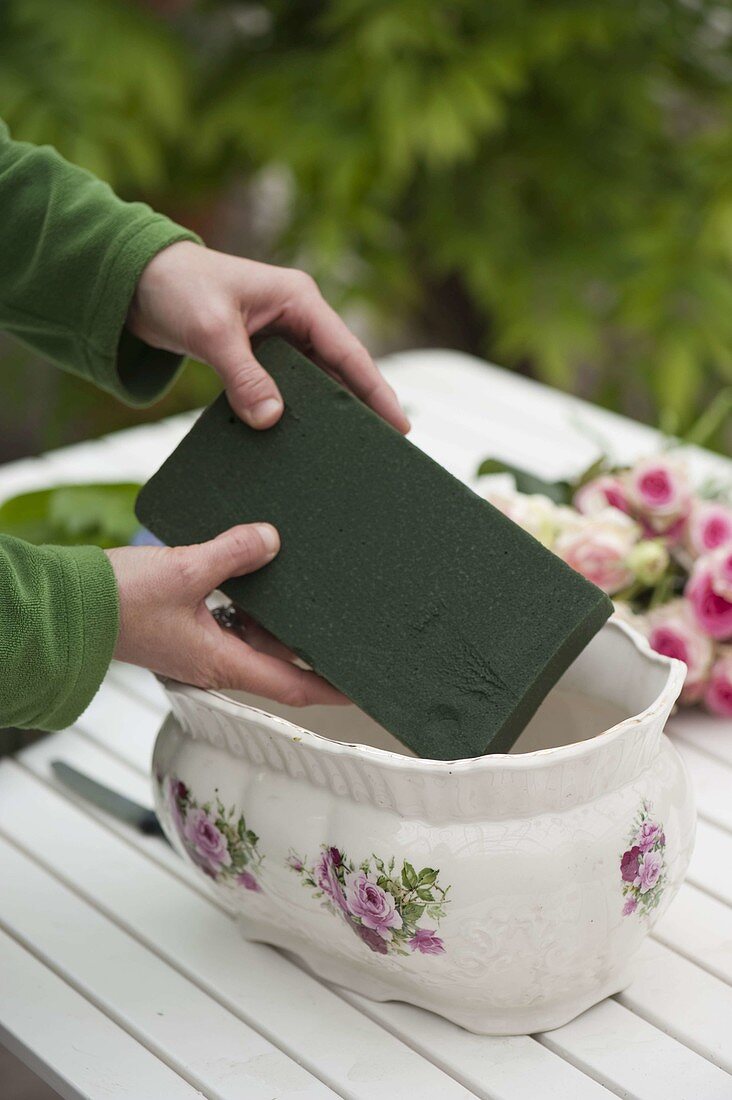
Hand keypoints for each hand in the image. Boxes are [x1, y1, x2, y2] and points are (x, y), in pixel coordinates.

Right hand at [106, 523, 344, 704]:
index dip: (331, 689)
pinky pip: (233, 621)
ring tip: (315, 594)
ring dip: (281, 620)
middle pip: (279, 660)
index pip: (292, 686)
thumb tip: (272, 540)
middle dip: (313, 646)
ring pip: (256, 638)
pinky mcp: (187, 629)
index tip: (363, 686)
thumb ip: (233, 553)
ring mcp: (200, 647)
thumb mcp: (184, 570)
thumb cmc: (118, 601)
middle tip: (349, 626)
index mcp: (221, 663)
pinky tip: (262, 576)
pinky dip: (252, 605)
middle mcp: (215, 662)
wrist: (69, 606)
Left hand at [127, 241, 409, 432]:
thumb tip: (271, 420)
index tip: (400, 425)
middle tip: (381, 450)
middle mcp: (296, 318)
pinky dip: (291, 412)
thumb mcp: (212, 332)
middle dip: (358, 408)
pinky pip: (284, 389)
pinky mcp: (257, 355)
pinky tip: (298, 441)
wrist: (134, 281)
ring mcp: (278, 338)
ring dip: (323, 413)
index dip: (376, 390)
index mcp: (299, 300)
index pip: (349, 352)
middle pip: (339, 371)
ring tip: (347, 453)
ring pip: (313, 383)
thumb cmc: (176, 288)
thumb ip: (243, 375)